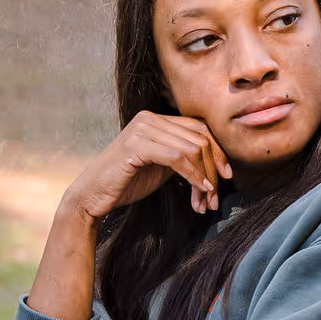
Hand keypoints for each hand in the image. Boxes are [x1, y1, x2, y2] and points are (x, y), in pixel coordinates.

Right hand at [62, 114, 231, 227]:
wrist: (92, 196)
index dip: (217, 151)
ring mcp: (142, 129)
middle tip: (215, 198)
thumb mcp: (161, 167)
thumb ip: (182, 158)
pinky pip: (177, 157)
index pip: (199, 128)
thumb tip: (214, 165)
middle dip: (213, 170)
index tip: (227, 176)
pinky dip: (193, 176)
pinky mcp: (137, 144)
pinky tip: (199, 192)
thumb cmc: (125, 183)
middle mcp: (149, 118)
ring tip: (206, 201)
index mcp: (156, 119)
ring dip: (204, 178)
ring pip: (191, 149)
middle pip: (199, 138)